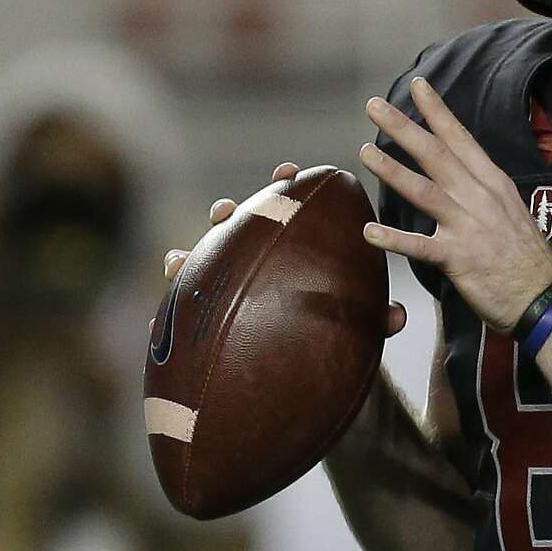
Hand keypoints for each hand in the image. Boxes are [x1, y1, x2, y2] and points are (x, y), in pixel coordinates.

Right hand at [160, 161, 406, 337]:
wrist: (314, 379)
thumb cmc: (338, 340)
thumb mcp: (360, 328)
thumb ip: (377, 319)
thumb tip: (399, 315)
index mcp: (293, 252)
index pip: (285, 209)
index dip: (283, 187)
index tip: (287, 171)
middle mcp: (257, 262)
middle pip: (237, 228)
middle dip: (227, 215)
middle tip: (225, 211)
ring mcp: (231, 288)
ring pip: (201, 265)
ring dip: (184, 260)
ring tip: (175, 262)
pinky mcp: (212, 320)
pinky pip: (183, 316)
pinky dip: (166, 318)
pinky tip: (152, 323)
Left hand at [357, 77, 551, 332]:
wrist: (546, 296)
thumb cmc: (527, 258)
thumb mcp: (510, 211)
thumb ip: (481, 193)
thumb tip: (458, 181)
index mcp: (492, 183)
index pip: (461, 139)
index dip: (437, 111)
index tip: (417, 86)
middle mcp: (479, 198)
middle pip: (436, 155)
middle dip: (404, 127)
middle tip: (374, 106)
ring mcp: (468, 226)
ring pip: (424, 190)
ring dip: (392, 169)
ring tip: (365, 152)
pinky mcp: (458, 258)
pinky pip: (420, 247)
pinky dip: (394, 239)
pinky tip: (369, 232)